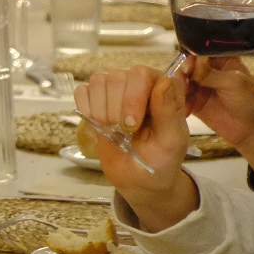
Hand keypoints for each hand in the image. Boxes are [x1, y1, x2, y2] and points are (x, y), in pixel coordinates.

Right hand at [74, 67, 197, 231]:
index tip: (133, 124)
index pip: (143, 74)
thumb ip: (169, 112)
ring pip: (98, 81)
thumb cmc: (161, 160)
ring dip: (101, 110)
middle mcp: (139, 84)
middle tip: (124, 132)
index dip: (135, 96)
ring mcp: (115, 91)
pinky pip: (82, 91)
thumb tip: (162, 82)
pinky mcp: (95, 101)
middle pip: (118, 76)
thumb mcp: (172, 141)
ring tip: (112, 129)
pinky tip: (98, 124)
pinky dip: (86, 109)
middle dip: (116, 108)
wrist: (139, 179)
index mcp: (163, 89)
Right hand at [184, 56, 253, 180]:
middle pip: (187, 65)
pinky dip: (179, 101)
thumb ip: (210, 73)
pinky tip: (185, 109)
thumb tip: (191, 62)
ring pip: (181, 80)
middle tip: (183, 82)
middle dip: (182, 72)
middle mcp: (208, 70)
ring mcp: (200, 86)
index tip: (189, 66)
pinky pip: (180, 97)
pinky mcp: (194, 102)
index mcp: (221, 60)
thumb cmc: (250, 102)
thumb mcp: (233, 83)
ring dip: (179, 87)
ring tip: (183, 96)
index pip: (201, 51)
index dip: (191, 56)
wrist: (252, 130)